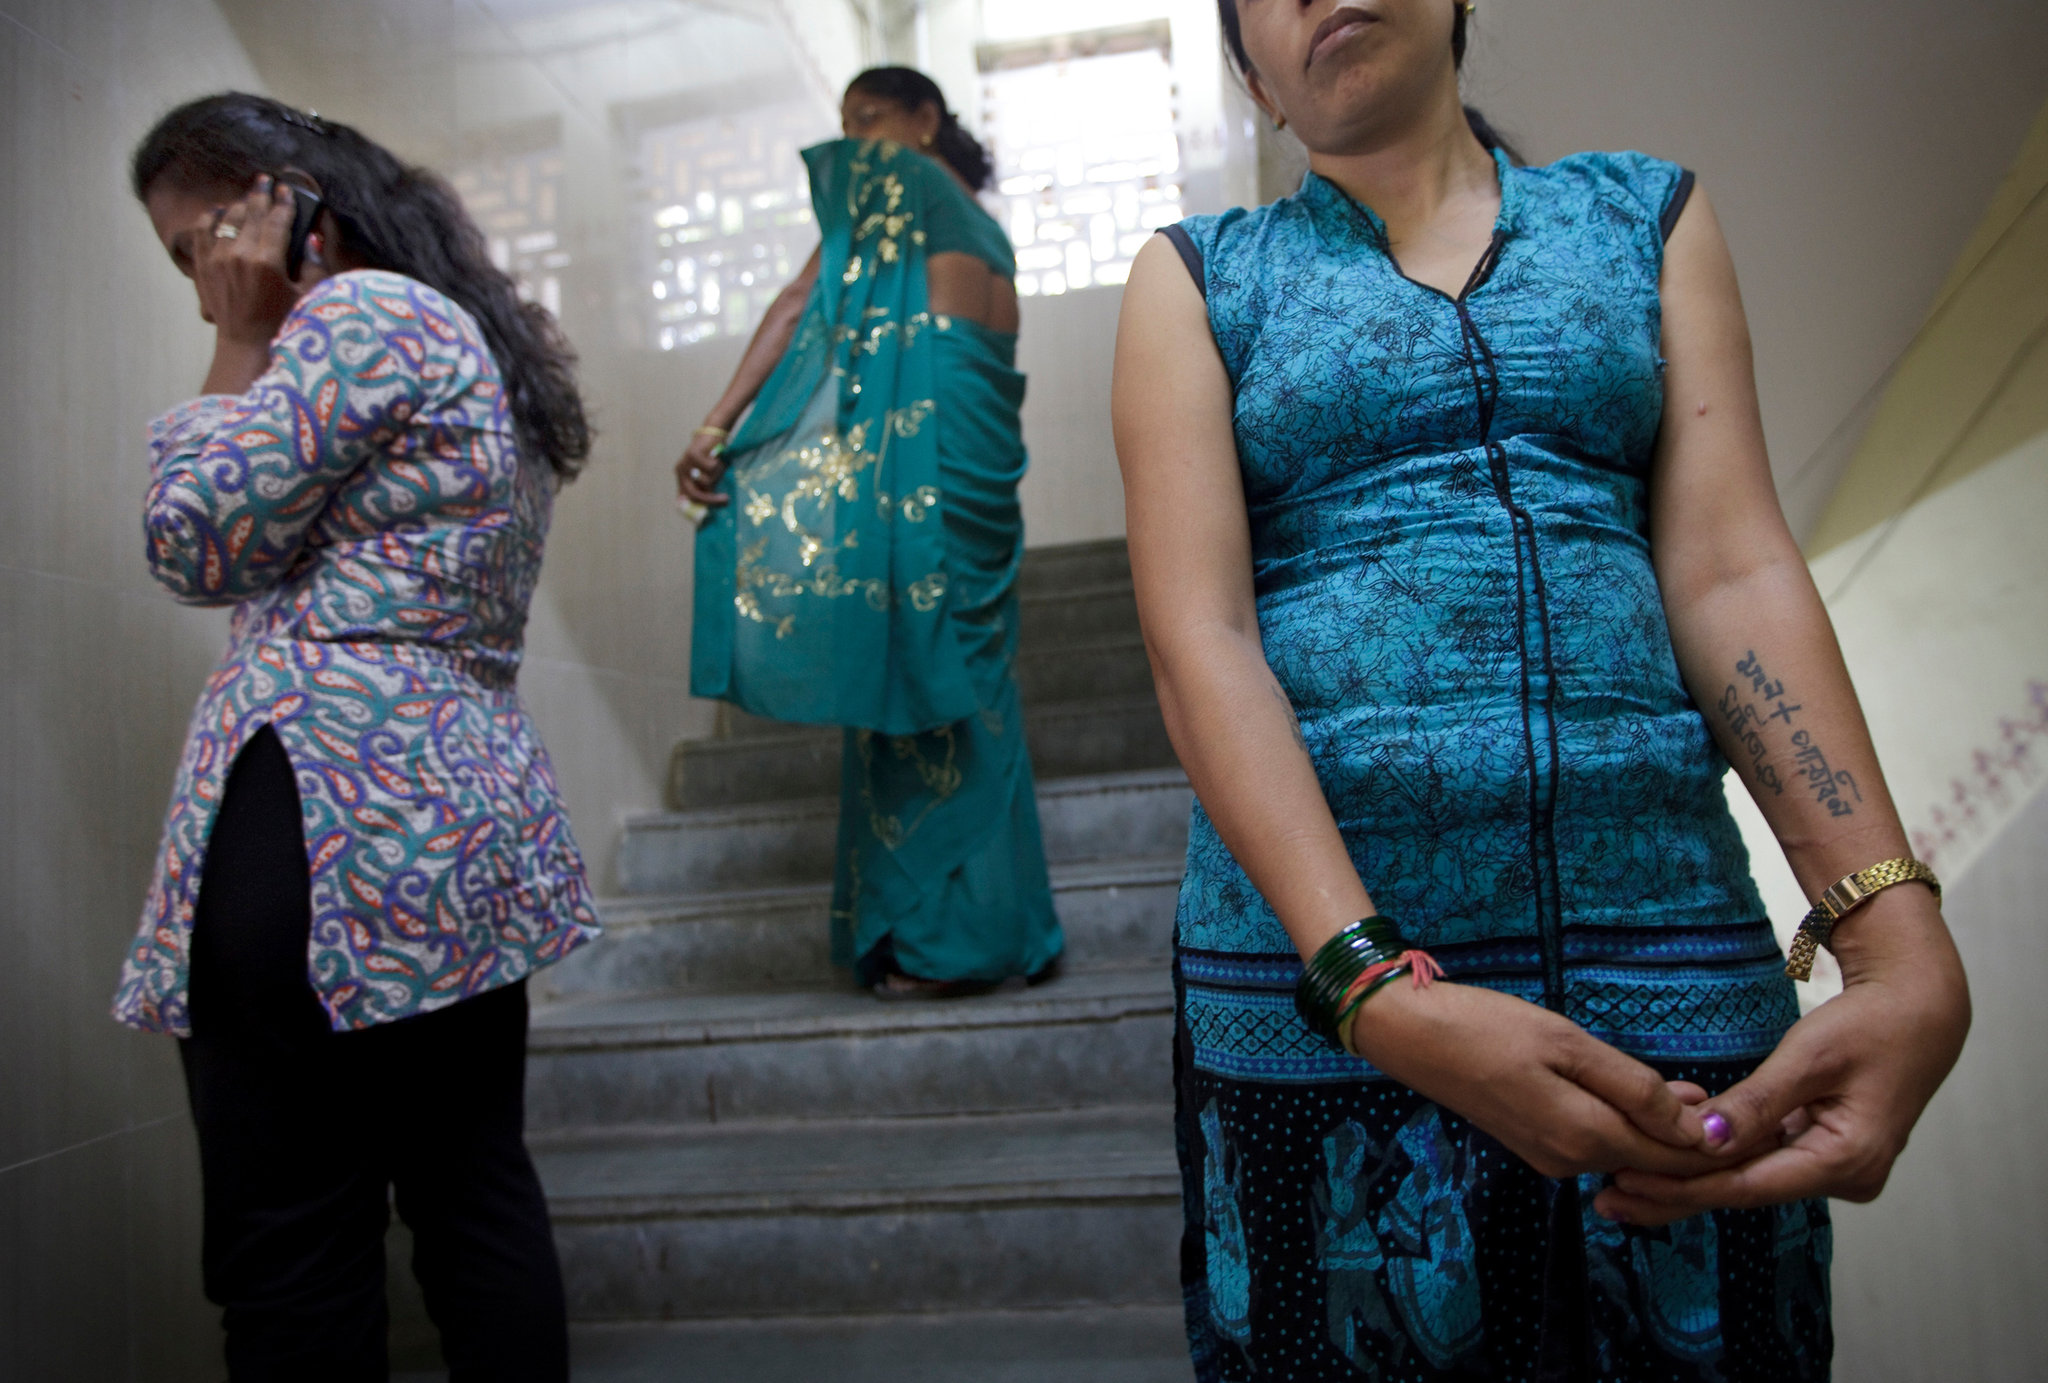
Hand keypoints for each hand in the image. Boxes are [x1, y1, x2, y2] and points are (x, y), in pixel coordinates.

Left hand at [192, 176, 324, 394]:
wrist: (245, 345)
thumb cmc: (282, 323)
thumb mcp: (308, 296)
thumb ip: (313, 264)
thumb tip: (311, 237)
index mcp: (267, 261)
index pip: (277, 219)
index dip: (285, 201)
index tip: (288, 189)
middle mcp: (239, 254)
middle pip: (251, 212)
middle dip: (261, 194)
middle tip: (267, 180)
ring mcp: (217, 257)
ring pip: (228, 216)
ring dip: (240, 203)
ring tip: (249, 196)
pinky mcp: (202, 263)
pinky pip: (203, 228)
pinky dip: (212, 216)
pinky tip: (221, 211)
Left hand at [674, 428, 731, 509]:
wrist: (714, 431)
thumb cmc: (713, 456)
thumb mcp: (708, 474)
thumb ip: (705, 487)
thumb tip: (707, 508)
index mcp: (681, 476)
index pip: (685, 498)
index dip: (697, 506)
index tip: (710, 512)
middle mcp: (681, 470)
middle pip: (694, 494)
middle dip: (711, 500)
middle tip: (725, 500)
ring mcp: (686, 462)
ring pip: (706, 482)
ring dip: (717, 475)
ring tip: (719, 466)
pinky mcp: (693, 454)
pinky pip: (710, 469)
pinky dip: (718, 464)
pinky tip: (717, 457)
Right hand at [1349, 979, 1729, 1178]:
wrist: (1411, 1036)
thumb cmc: (1487, 1028)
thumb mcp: (1569, 1044)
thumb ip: (1634, 1087)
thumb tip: (1695, 1124)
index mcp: (1586, 1138)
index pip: (1678, 1159)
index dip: (1723, 1145)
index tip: (1765, 1121)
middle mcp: (1572, 1161)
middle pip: (1657, 1164)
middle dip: (1703, 1143)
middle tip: (1751, 1110)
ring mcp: (1550, 1157)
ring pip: (1629, 1154)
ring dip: (1666, 1132)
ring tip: (1707, 1096)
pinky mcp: (1534, 1143)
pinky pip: (1600, 1144)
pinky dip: (1631, 1127)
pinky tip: (1648, 1099)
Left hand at [1593, 886, 1968, 1225]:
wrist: (1920, 1008)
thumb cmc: (1872, 1025)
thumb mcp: (1809, 1057)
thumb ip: (1757, 1102)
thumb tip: (1705, 1140)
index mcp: (1847, 1161)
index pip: (1748, 1185)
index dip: (1683, 1186)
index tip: (1627, 1183)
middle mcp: (1845, 1176)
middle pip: (1745, 1190)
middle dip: (1676, 1192)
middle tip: (1607, 1198)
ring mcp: (1836, 1167)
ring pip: (1750, 1178)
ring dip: (1691, 1178)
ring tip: (1624, 1186)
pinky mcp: (1824, 1151)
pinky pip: (1763, 1160)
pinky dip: (1719, 1160)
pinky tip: (1668, 1163)